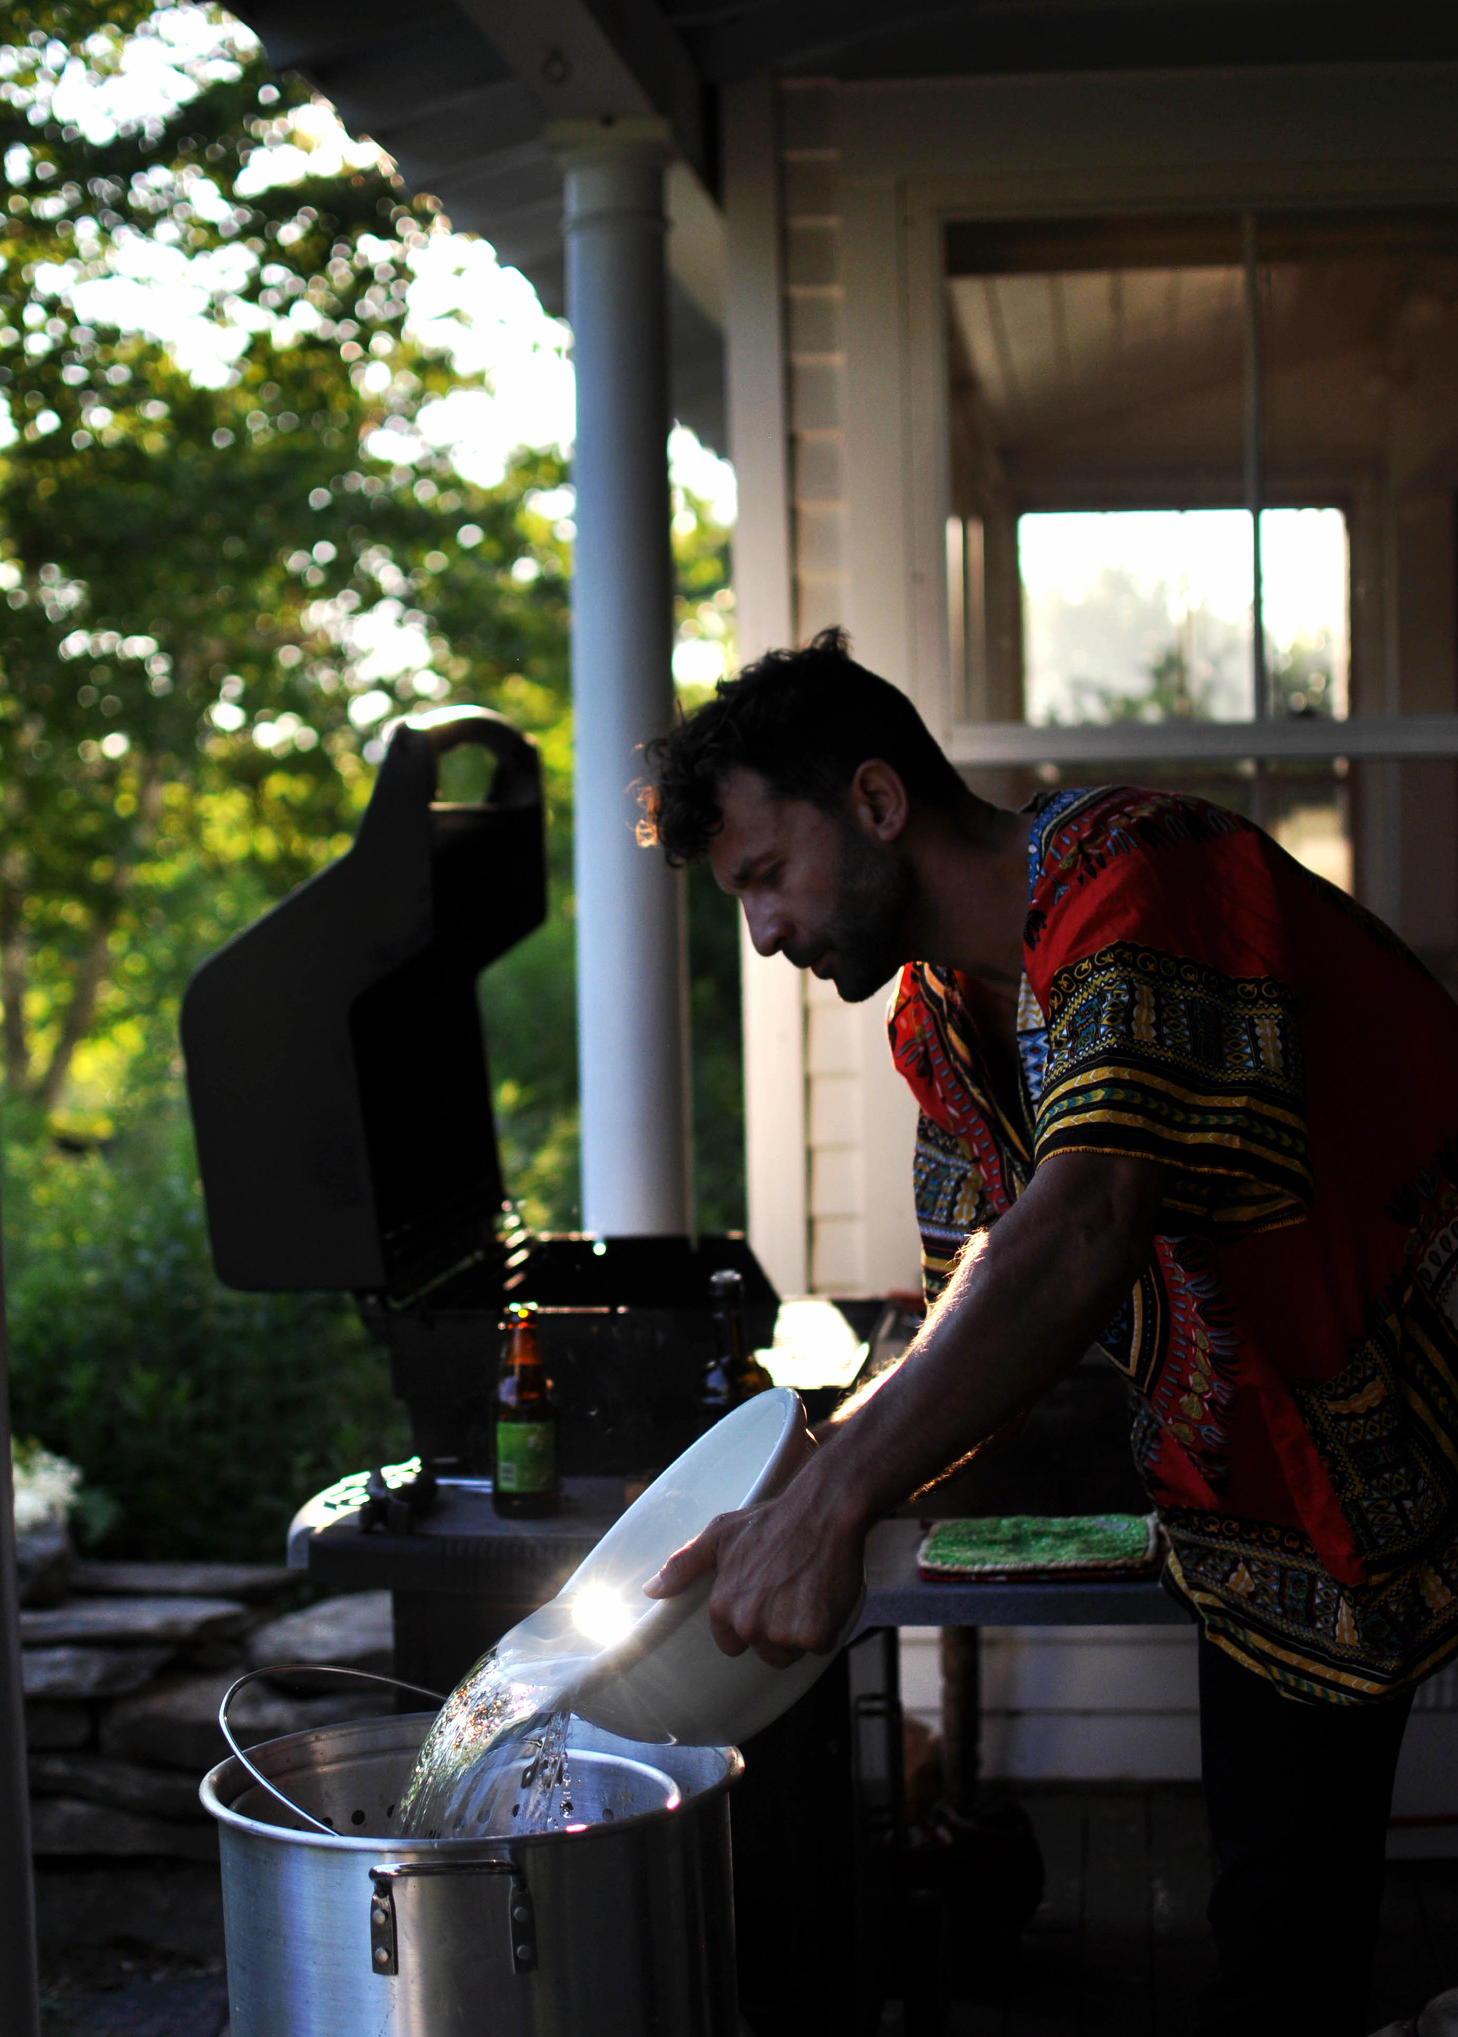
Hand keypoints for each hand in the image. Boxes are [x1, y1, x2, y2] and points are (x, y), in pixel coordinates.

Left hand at [642, 1462, 865, 1668]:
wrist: (821, 1510)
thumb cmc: (771, 1520)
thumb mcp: (719, 1535)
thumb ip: (683, 1565)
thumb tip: (650, 1591)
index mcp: (724, 1606)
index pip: (732, 1644)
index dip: (750, 1625)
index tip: (763, 1601)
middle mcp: (749, 1624)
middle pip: (766, 1652)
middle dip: (778, 1630)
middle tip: (790, 1593)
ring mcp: (782, 1631)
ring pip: (792, 1653)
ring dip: (802, 1633)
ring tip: (807, 1593)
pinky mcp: (815, 1633)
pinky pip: (822, 1646)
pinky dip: (827, 1627)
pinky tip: (825, 1596)